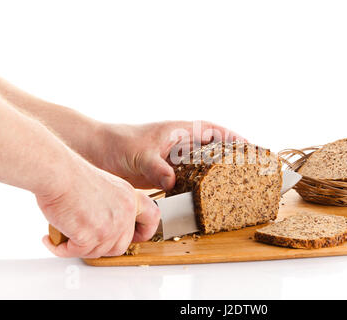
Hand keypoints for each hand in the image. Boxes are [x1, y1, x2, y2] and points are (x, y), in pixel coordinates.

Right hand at [39, 158, 159, 257]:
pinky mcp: (91, 236)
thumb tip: (104, 223)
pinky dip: (61, 249)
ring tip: (65, 235)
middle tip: (86, 242)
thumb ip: (112, 205)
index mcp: (129, 197)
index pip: (152, 218)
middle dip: (103, 247)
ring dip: (80, 248)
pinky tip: (52, 239)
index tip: (134, 237)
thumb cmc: (72, 175)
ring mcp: (110, 226)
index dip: (144, 231)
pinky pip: (76, 252)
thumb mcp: (105, 186)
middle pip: (122, 245)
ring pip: (98, 252)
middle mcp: (124, 212)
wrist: (58, 173)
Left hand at [94, 121, 245, 189]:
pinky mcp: (165, 172)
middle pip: (211, 147)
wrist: (98, 152)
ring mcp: (173, 158)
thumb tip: (172, 182)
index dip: (232, 136)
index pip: (212, 130)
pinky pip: (188, 177)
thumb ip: (157, 168)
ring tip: (231, 183)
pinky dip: (197, 184)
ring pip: (201, 163)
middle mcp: (179, 143)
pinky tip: (204, 194)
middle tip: (246, 168)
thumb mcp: (140, 155)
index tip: (249, 145)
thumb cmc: (118, 143)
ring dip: (214, 171)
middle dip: (229, 155)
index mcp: (178, 131)